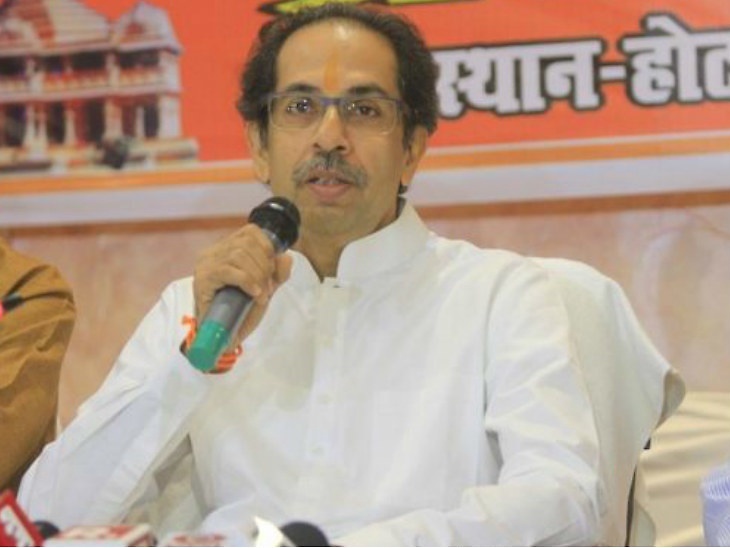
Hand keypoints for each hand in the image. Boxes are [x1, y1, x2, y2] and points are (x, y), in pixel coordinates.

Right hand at [193, 224, 292, 348]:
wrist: (226, 337)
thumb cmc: (242, 311)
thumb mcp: (266, 287)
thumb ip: (278, 271)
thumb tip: (286, 256)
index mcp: (227, 248)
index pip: (250, 231)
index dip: (267, 247)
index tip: (271, 269)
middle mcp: (213, 251)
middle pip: (246, 243)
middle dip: (264, 265)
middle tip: (267, 286)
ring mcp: (205, 264)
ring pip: (238, 255)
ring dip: (257, 275)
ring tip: (260, 293)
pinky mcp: (202, 279)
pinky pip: (228, 270)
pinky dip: (247, 281)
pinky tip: (254, 293)